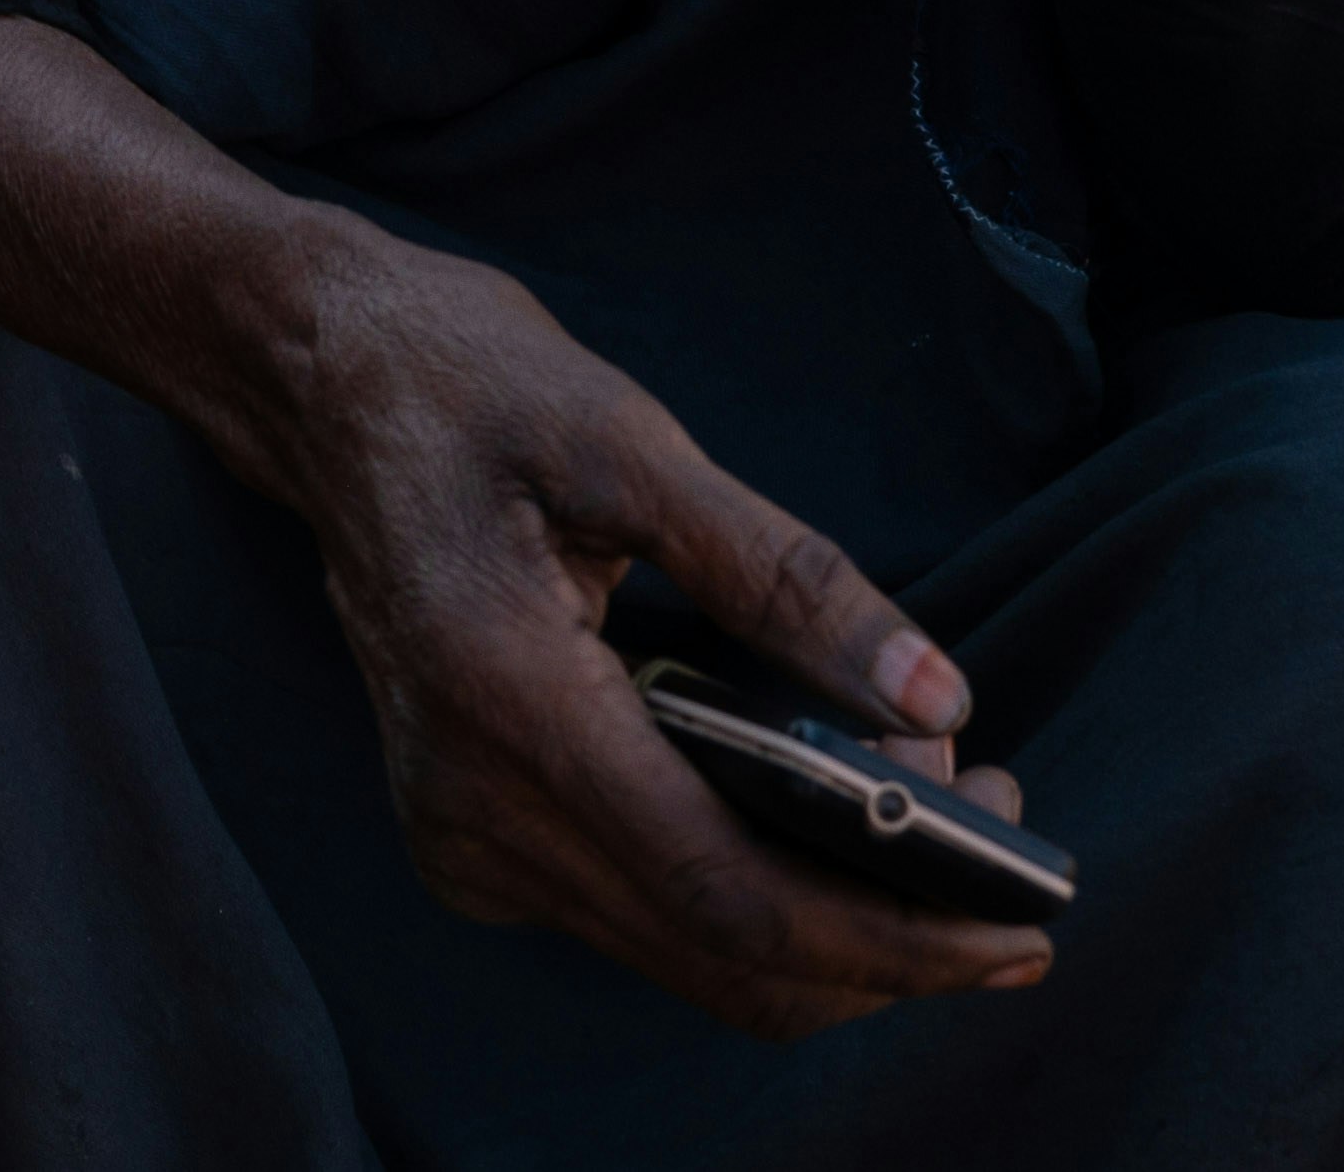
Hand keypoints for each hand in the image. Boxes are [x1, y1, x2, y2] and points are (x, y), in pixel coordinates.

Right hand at [195, 205, 1052, 1032]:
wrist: (319, 382)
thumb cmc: (465, 384)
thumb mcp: (629, 439)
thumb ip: (785, 575)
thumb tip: (938, 699)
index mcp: (506, 703)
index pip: (731, 896)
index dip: (893, 936)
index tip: (1024, 926)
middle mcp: (471, 805)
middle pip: (727, 961)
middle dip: (892, 935)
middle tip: (1009, 826)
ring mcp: (461, 835)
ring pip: (694, 959)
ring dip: (834, 917)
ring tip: (934, 802)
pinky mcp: (470, 837)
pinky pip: (648, 919)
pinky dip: (758, 891)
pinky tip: (822, 802)